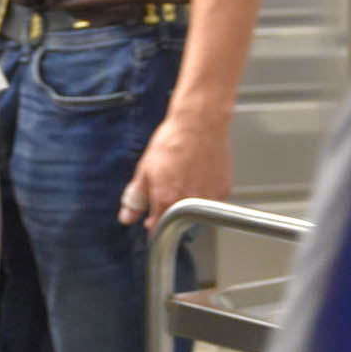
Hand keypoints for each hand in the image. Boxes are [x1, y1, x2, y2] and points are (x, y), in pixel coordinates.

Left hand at [117, 110, 233, 235]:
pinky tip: (199, 175)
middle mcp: (189, 203)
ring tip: (185, 177)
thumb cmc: (174, 141)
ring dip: (188, 203)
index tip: (152, 222)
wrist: (200, 122)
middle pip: (179, 223)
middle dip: (171, 212)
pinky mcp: (223, 190)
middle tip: (170, 188)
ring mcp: (208, 198)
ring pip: (196, 214)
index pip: (158, 229)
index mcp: (167, 200)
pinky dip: (204, 193)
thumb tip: (127, 217)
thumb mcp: (146, 170)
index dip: (153, 226)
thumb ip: (136, 198)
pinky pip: (210, 201)